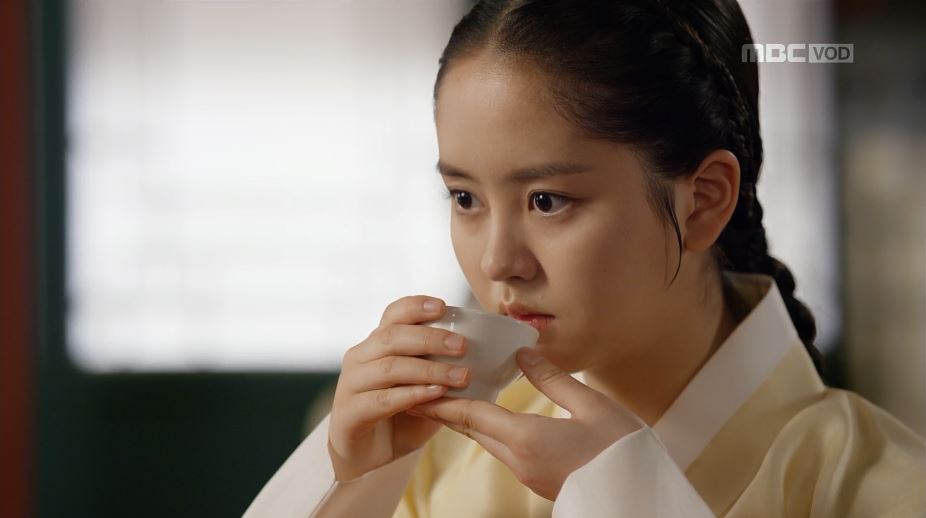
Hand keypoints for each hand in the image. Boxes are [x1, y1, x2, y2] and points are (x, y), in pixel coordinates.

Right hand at [327, 296, 472, 481]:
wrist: (366, 456)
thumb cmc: (400, 417)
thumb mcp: (424, 387)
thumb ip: (441, 369)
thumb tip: (487, 355)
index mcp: (377, 344)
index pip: (393, 314)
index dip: (416, 306)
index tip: (444, 306)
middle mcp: (360, 358)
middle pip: (392, 336)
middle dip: (430, 338)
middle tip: (463, 346)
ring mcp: (350, 384)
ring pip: (390, 367)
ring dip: (429, 370)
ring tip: (461, 376)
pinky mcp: (348, 412)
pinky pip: (382, 399)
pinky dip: (412, 395)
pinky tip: (436, 395)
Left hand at [407, 347, 642, 499]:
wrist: (639, 497)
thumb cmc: (622, 451)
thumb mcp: (593, 406)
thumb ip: (553, 379)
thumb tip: (524, 354)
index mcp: (527, 439)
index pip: (472, 414)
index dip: (444, 400)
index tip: (420, 386)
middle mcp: (519, 460)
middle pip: (472, 430)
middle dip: (447, 409)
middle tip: (427, 387)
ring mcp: (527, 474)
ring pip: (486, 441)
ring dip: (467, 420)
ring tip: (453, 396)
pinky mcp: (537, 479)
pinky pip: (501, 450)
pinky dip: (487, 431)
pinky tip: (490, 416)